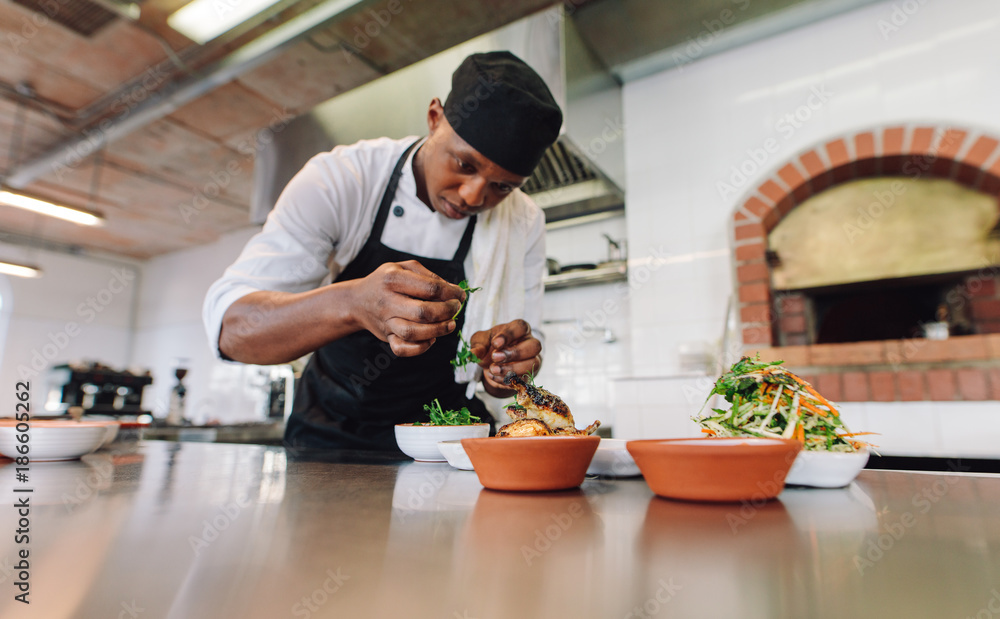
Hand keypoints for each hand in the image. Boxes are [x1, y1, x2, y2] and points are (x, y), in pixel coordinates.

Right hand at [350, 260, 464, 356]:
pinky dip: (420, 348)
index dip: (451, 292)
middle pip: (423, 312)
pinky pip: (402, 349)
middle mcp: (388, 301)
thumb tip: (454, 290)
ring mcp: (386, 321)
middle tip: (455, 308)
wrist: (357, 300)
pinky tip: (431, 339)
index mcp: (393, 279)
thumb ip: (429, 276)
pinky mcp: (386, 337)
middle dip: (446, 312)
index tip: (460, 295)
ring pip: (413, 332)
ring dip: (437, 331)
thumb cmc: (386, 282)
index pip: (430, 288)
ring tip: (450, 325)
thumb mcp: (404, 268)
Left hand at [469, 319, 541, 394]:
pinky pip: (524, 379)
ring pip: (533, 364)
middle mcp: (529, 343)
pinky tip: (494, 377)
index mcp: (519, 330)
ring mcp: (532, 359)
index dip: (509, 335)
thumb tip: (472, 354)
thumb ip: (478, 346)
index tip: (495, 343)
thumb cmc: (489, 346)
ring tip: (493, 370)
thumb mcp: (480, 342)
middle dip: (514, 353)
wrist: (492, 364)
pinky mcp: (528, 375)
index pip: (521, 327)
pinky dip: (508, 380)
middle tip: (495, 357)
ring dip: (512, 369)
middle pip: (534, 345)